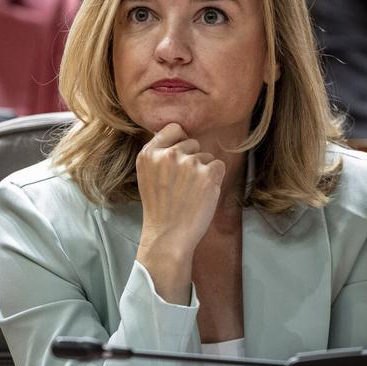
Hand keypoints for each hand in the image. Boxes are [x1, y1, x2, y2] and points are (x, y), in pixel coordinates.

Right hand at [134, 123, 225, 302]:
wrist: (168, 236)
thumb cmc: (160, 209)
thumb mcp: (147, 176)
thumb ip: (158, 155)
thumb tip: (178, 136)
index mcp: (148, 153)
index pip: (173, 129)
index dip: (179, 141)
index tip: (179, 157)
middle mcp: (167, 154)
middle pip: (191, 143)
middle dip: (191, 160)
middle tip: (183, 184)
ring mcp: (188, 163)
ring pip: (206, 155)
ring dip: (203, 171)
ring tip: (191, 193)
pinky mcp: (207, 173)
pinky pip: (218, 165)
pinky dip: (215, 179)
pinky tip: (203, 194)